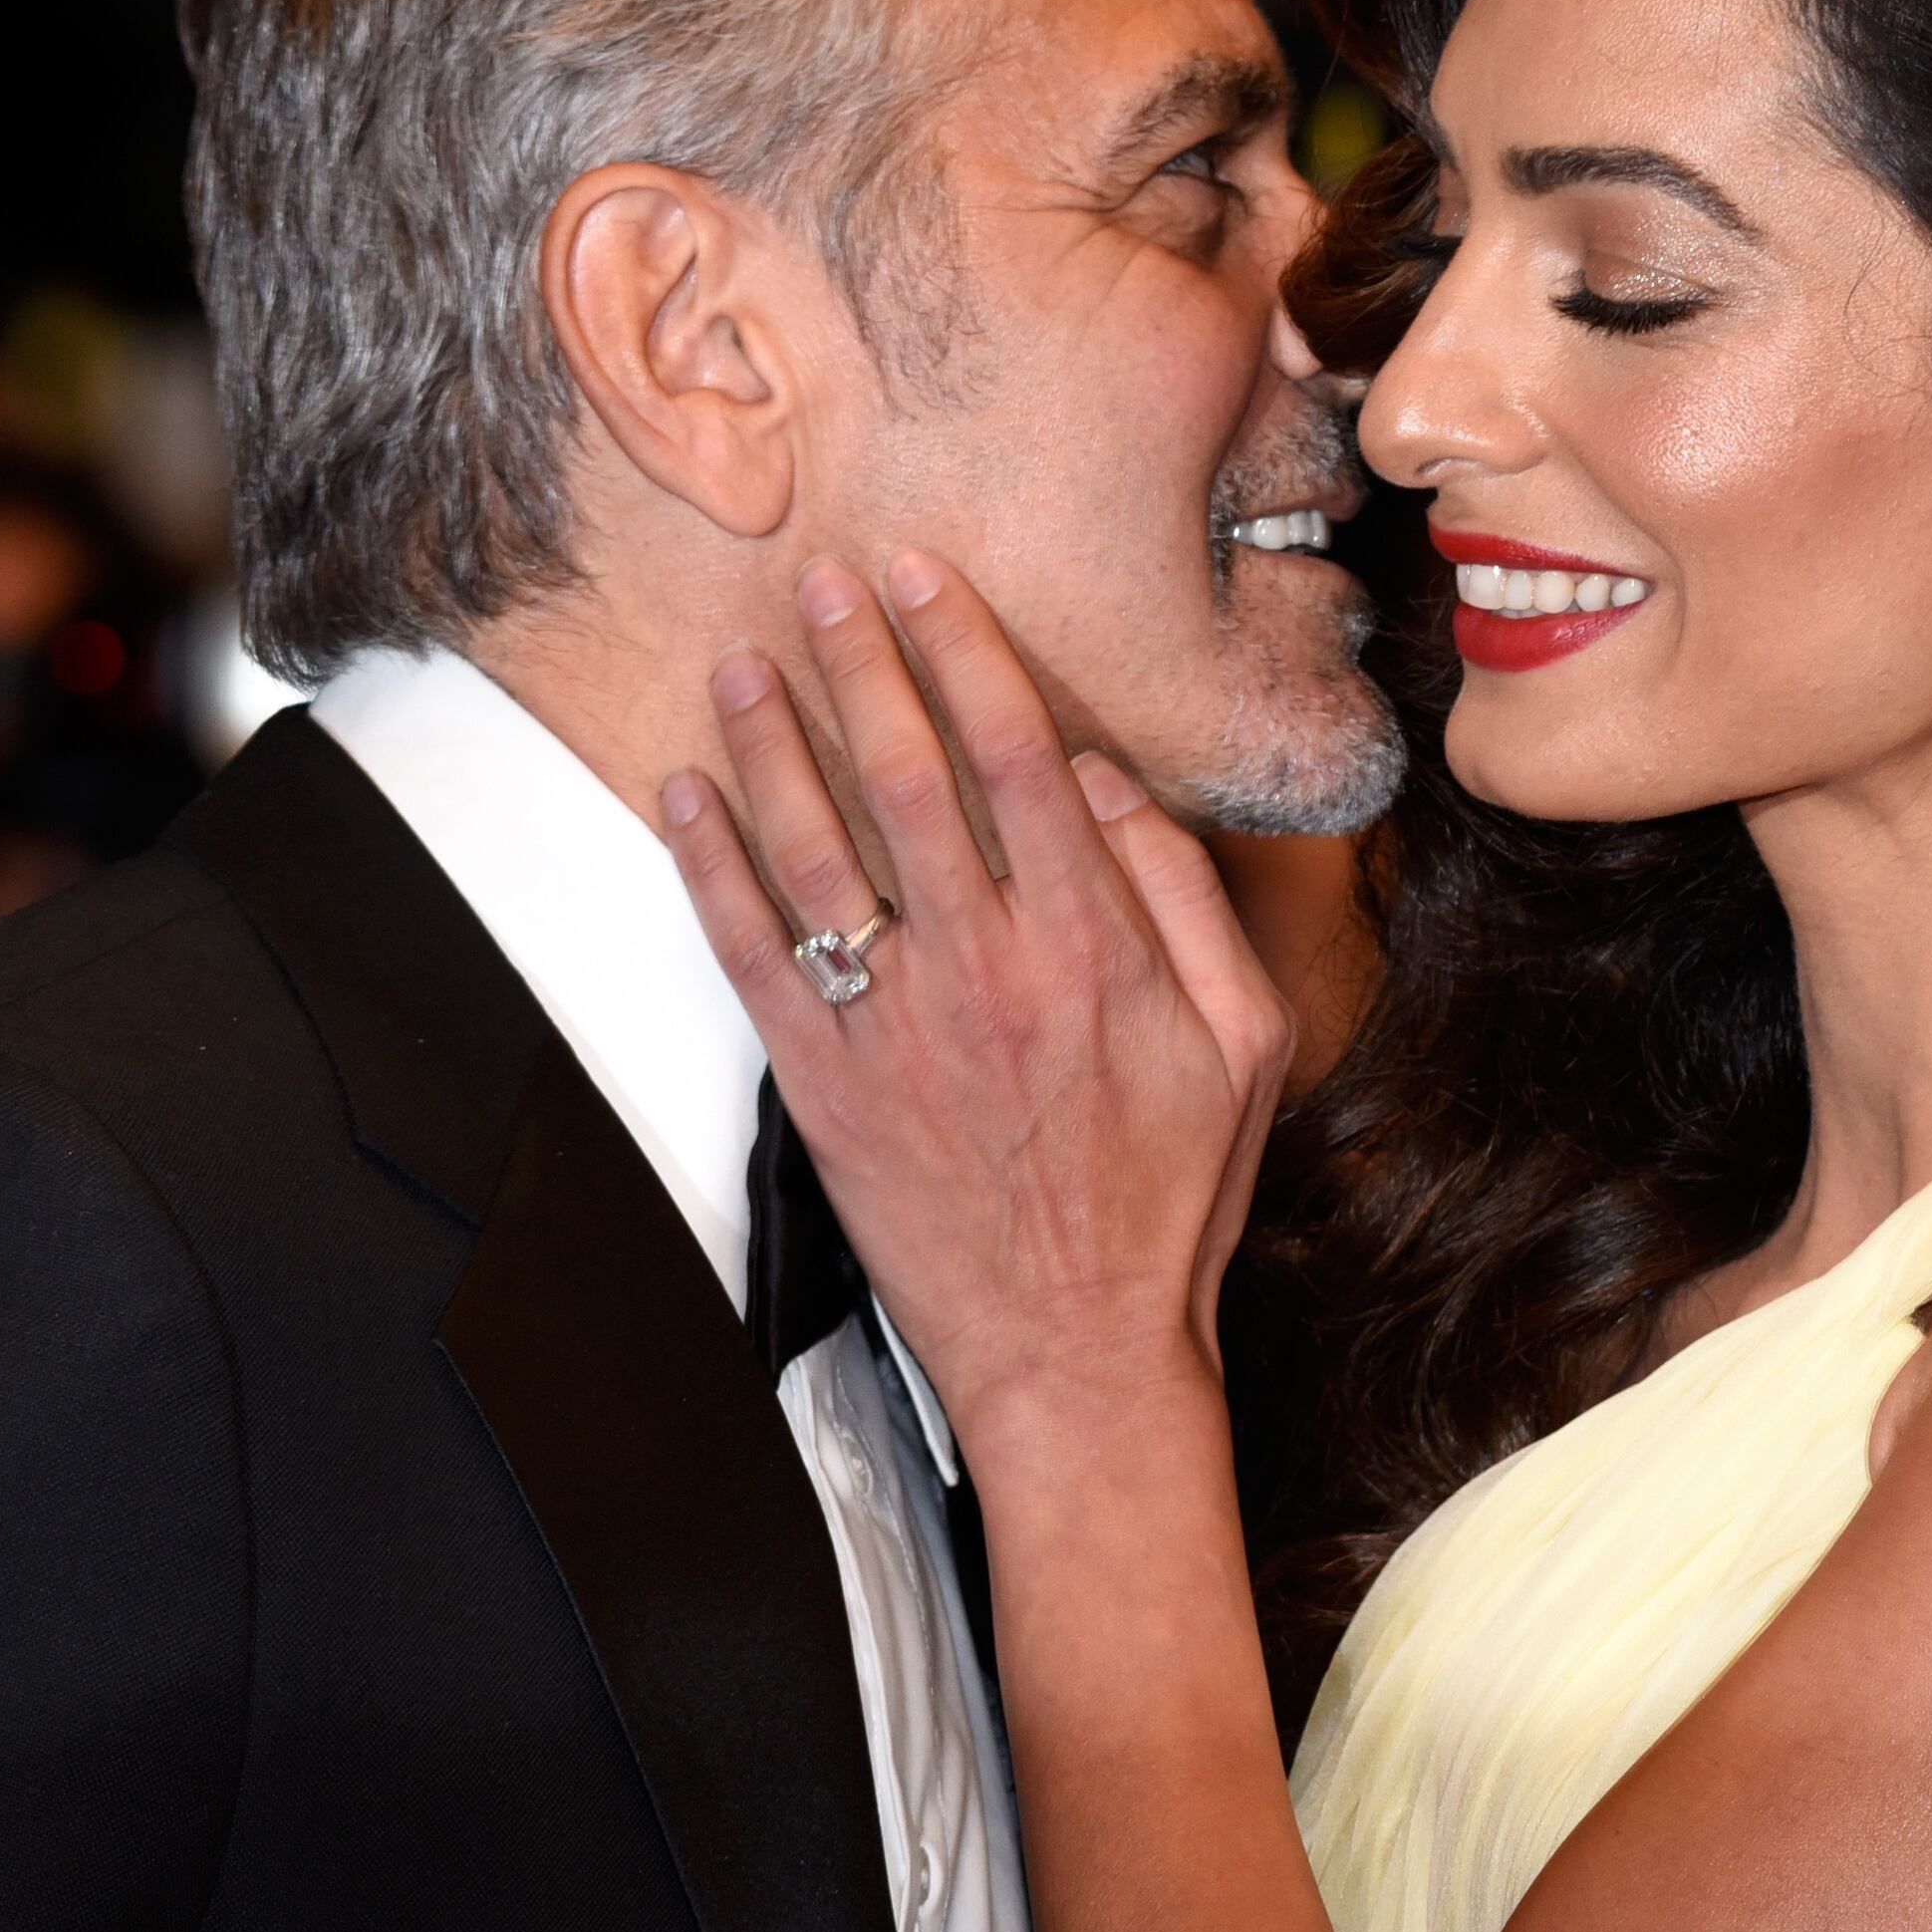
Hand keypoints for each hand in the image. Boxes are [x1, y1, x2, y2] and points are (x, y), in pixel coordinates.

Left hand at [648, 554, 1294, 1451]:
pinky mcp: (824, 1088)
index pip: (1013, 754)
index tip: (925, 580)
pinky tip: (684, 794)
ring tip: (742, 661)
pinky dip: (709, 865)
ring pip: (813, 849)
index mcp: (1093, 946)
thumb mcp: (1247, 1044)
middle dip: (858, 661)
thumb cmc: (1170, 1200)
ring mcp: (895, 1030)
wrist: (1079, 1351)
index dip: (963, 649)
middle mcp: (986, 970)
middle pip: (904, 775)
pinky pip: (750, 954)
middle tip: (819, 581)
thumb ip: (1183, 899)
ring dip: (771, 741)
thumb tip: (1101, 782)